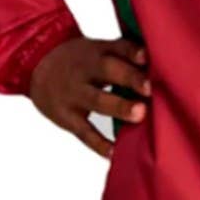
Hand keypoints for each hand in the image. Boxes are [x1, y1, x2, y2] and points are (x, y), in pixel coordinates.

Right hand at [28, 36, 149, 157]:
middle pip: (107, 70)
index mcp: (97, 50)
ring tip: (139, 114)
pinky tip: (114, 153)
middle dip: (129, 78)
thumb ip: (126, 55)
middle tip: (149, 88)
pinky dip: (98, 144)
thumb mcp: (98, 49)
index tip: (147, 57)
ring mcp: (74, 94)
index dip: (132, 52)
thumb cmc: (82, 60)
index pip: (117, 47)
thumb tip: (163, 62)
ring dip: (118, 107)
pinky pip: (84, 131)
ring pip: (97, 100)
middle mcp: (85, 70)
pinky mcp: (67, 117)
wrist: (37, 65)